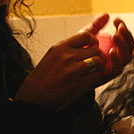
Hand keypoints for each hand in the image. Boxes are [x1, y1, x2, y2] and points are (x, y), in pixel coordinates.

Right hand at [15, 13, 133, 110]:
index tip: (92, 48)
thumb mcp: (53, 56)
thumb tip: (90, 37)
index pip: (86, 35)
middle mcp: (66, 56)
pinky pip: (96, 76)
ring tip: (92, 72)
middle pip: (95, 48)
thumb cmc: (44, 78)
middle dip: (99, 56)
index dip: (93, 41)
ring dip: (99, 67)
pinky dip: (95, 78)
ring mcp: (72, 70)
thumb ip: (69, 48)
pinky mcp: (77, 83)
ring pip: (98, 61)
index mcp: (60, 47)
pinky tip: (88, 81)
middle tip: (95, 63)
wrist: (33, 98)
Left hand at [86, 15, 133, 86]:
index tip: (116, 20)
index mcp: (115, 47)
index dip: (124, 28)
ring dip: (123, 45)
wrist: (68, 71)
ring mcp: (114, 66)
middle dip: (126, 36)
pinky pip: (118, 69)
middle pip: (130, 46)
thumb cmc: (79, 54)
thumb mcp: (86, 37)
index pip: (126, 37)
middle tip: (118, 29)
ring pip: (127, 57)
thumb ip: (96, 26)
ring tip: (115, 36)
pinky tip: (111, 51)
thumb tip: (106, 14)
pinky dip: (117, 60)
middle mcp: (117, 57)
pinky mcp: (108, 75)